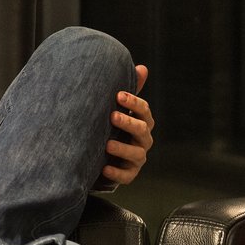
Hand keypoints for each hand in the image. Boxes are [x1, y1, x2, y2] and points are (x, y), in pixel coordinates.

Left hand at [102, 64, 154, 185]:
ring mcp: (137, 158)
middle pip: (142, 130)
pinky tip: (104, 168)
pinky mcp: (129, 174)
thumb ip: (129, 90)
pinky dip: (117, 173)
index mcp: (141, 121)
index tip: (118, 95)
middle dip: (128, 122)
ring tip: (107, 144)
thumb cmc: (111, 126)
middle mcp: (142, 139)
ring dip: (122, 148)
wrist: (100, 154)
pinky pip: (127, 176)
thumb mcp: (117, 108)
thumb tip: (142, 67)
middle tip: (112, 116)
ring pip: (137, 154)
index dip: (134, 102)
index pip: (144, 111)